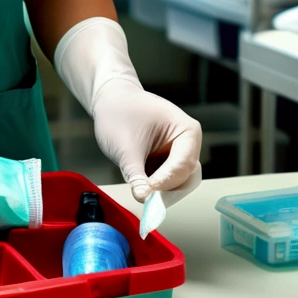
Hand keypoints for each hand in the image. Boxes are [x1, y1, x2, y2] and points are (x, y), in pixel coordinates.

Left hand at [92, 78, 202, 202]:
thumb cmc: (119, 111)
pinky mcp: (166, 160)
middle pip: (183, 177)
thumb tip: (144, 198)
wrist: (109, 99)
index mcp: (187, 131)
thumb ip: (136, 175)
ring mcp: (177, 152)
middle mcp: (188, 143)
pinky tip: (137, 181)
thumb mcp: (125, 146)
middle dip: (164, 187)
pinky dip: (152, 184)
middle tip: (144, 195)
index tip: (148, 192)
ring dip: (157, 188)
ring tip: (138, 186)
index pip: (182, 164)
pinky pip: (164, 179)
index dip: (166, 181)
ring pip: (174, 182)